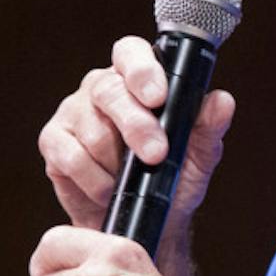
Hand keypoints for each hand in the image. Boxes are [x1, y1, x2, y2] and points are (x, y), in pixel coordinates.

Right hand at [37, 35, 235, 229]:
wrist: (142, 223)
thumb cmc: (171, 180)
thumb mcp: (199, 156)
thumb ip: (209, 127)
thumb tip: (222, 101)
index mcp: (137, 79)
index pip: (131, 53)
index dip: (141, 70)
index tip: (158, 97)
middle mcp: (102, 88)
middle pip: (109, 90)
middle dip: (135, 125)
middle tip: (156, 154)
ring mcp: (74, 113)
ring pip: (92, 130)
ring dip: (117, 163)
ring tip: (132, 179)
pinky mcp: (53, 142)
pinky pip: (71, 157)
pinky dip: (95, 180)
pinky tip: (108, 189)